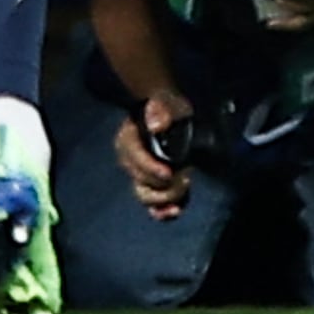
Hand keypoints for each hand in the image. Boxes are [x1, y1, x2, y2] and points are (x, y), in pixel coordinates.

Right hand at [117, 96, 194, 214]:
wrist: (170, 115)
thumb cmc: (166, 107)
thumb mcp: (165, 101)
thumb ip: (160, 109)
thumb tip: (156, 125)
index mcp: (127, 140)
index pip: (135, 158)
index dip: (151, 168)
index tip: (169, 173)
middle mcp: (129, 161)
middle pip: (141, 181)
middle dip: (163, 184)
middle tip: (186, 177)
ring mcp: (139, 176)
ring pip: (145, 196)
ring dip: (165, 199)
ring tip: (183, 189)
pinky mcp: (152, 186)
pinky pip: (153, 204)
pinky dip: (162, 211)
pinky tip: (174, 211)